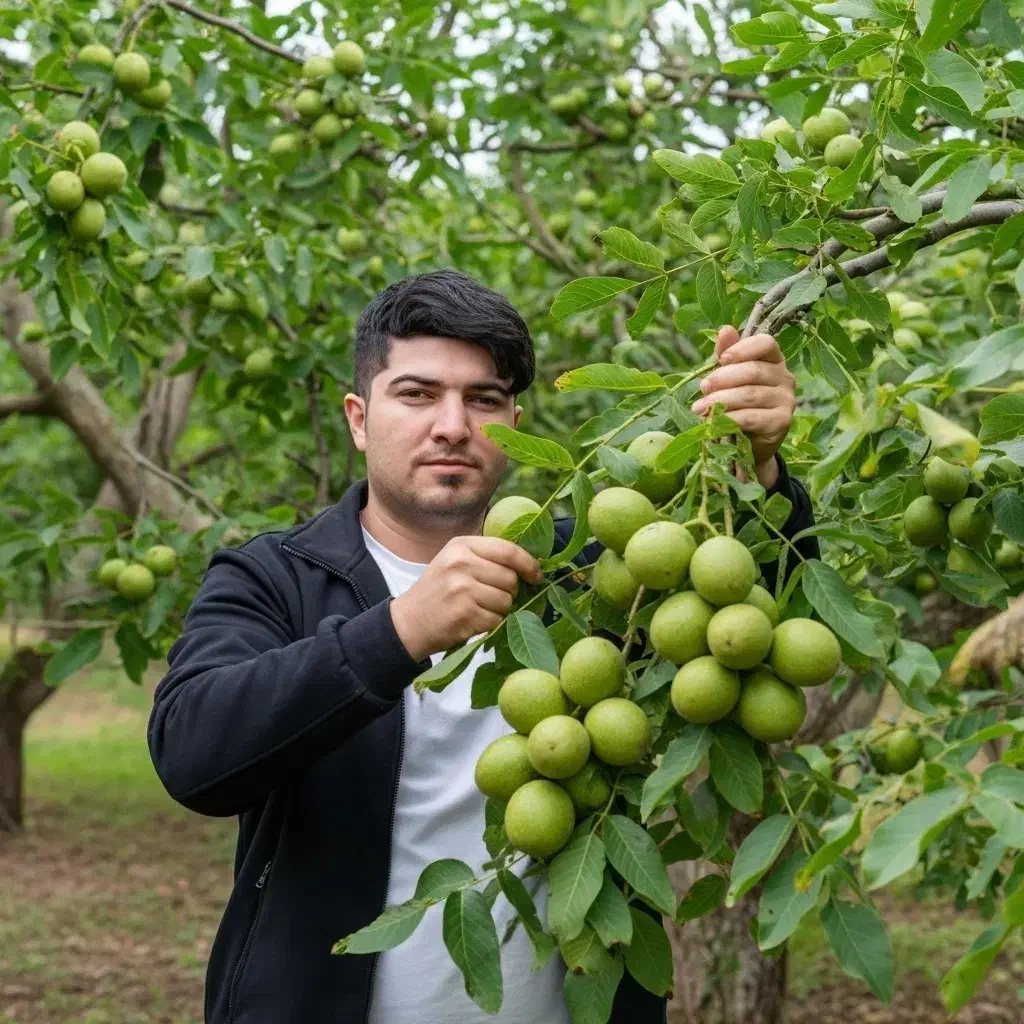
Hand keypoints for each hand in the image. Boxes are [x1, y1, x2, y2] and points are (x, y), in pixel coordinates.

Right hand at [389, 536, 541, 660]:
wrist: (408, 622)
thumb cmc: (438, 591)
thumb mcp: (455, 562)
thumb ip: (486, 558)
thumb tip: (530, 565)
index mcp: (461, 546)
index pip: (508, 550)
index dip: (528, 564)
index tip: (536, 575)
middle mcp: (461, 563)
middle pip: (510, 578)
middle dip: (509, 591)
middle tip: (490, 596)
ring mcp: (462, 589)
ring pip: (506, 601)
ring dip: (499, 609)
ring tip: (477, 608)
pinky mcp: (464, 614)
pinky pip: (496, 619)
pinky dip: (489, 623)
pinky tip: (471, 620)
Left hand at [690, 326, 795, 488]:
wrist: (748, 442)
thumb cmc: (737, 404)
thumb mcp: (728, 378)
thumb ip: (726, 355)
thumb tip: (725, 329)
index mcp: (774, 360)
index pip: (766, 343)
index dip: (742, 348)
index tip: (721, 359)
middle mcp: (785, 378)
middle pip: (754, 370)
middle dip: (723, 378)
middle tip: (703, 387)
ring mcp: (787, 401)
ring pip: (750, 395)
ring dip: (720, 401)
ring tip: (700, 408)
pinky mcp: (781, 422)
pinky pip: (751, 417)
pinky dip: (729, 419)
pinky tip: (714, 421)